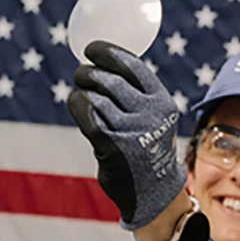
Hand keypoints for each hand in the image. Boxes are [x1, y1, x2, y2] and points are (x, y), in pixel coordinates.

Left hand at [68, 41, 186, 230]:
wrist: (154, 191)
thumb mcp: (155, 118)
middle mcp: (149, 114)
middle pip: (109, 79)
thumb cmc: (148, 148)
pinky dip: (77, 103)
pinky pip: (85, 113)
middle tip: (82, 73)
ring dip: (82, 90)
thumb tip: (103, 66)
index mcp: (162, 102)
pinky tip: (76, 103)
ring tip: (81, 93)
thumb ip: (137, 96)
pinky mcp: (110, 144)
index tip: (92, 49)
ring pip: (94, 95)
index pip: (132, 67)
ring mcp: (130, 130)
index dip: (108, 53)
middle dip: (89, 72)